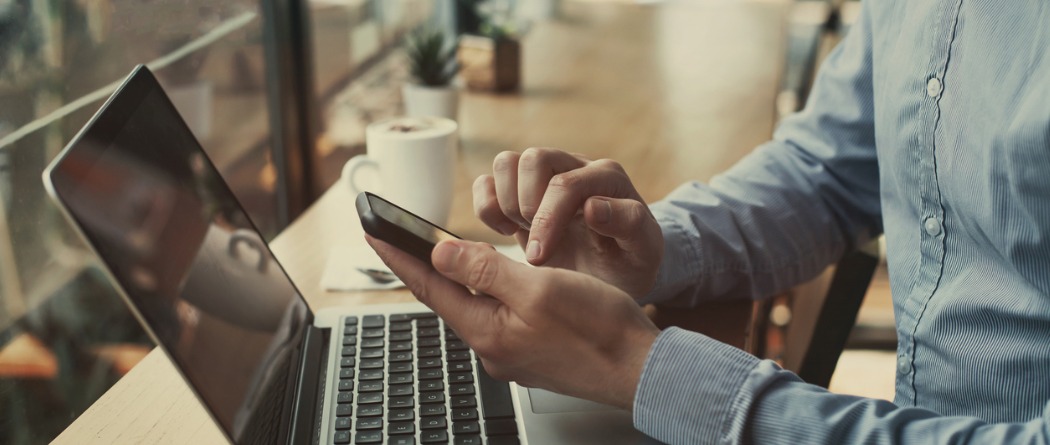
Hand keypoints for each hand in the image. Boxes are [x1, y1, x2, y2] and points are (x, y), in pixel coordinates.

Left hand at [367, 235, 659, 408]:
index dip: (400, 255)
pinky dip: (485, 290)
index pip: (429, 287)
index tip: (374, 231)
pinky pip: (497, 314)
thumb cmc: (599, 330)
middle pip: (445, 298)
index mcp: (487, 330)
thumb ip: (485, 270)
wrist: (639, 369)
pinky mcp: (531, 350)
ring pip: (472, 305)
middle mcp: (493, 346)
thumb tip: (440, 254)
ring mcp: (512, 351)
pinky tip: (490, 281)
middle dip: (420, 266)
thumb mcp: (538, 288)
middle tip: (396, 237)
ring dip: (454, 278)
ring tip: (435, 252)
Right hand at [474, 147, 663, 299]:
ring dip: (506, 203)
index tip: (541, 258)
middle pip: (533, 159)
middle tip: (538, 245)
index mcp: (608, 177)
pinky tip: (506, 230)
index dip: (547, 219)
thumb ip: (630, 224)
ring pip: (506, 163)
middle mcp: (575, 167)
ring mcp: (545, 176)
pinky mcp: (520, 191)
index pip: (566, 183)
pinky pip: (488, 180)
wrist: (612, 275)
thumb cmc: (629, 263)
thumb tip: (593, 206)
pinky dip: (487, 205)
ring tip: (523, 233)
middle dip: (527, 206)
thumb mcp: (643, 252)